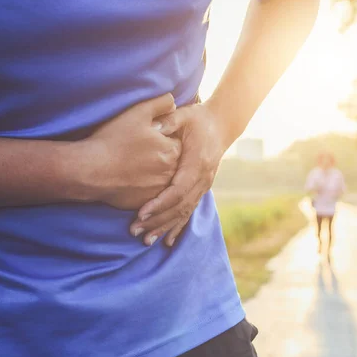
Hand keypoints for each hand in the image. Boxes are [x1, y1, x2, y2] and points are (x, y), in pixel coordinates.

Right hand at [77, 93, 182, 209]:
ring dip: (154, 174)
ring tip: (134, 166)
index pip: (178, 143)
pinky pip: (152, 195)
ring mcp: (159, 190)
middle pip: (173, 163)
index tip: (148, 139)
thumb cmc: (113, 140)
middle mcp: (170, 172)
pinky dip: (145, 188)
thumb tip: (174, 103)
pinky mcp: (147, 203)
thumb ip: (160, 104)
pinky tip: (131, 180)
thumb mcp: (138, 113)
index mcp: (172, 150)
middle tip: (139, 153)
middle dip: (161, 157)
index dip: (163, 139)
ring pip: (164, 179)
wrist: (90, 170)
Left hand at [129, 102, 227, 245]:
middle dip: (157, 221)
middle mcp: (202, 179)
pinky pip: (189, 212)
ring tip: (146, 241)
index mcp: (197, 163)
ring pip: (184, 213)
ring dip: (165, 228)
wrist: (221, 125)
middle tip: (135, 231)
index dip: (159, 203)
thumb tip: (154, 126)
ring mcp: (203, 186)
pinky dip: (178, 227)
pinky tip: (167, 241)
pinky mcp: (201, 189)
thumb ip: (169, 121)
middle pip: (179, 207)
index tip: (141, 212)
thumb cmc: (199, 119)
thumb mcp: (184, 115)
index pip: (178, 189)